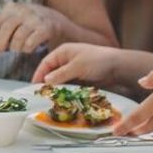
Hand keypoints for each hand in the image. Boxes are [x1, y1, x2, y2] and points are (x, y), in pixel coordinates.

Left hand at [0, 3, 70, 54]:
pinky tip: (28, 48)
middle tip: (1, 51)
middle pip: (5, 29)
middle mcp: (23, 11)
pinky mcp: (46, 28)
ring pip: (18, 38)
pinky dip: (27, 49)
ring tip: (18, 48)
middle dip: (1, 44)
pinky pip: (30, 43)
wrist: (58, 21)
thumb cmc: (30, 23)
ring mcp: (35, 18)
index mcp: (12, 8)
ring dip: (16, 47)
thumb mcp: (14, 20)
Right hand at [32, 42, 147, 88]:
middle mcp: (67, 60)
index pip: (46, 63)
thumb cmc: (98, 61)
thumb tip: (45, 81)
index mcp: (63, 52)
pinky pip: (69, 85)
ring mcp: (74, 69)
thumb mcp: (77, 67)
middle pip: (52, 72)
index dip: (39, 74)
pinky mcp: (81, 78)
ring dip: (57, 89)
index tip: (34, 87)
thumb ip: (61, 74)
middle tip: (42, 96)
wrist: (118, 66)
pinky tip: (64, 99)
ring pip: (60, 81)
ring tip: (52, 100)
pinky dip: (66, 91)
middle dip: (47, 83)